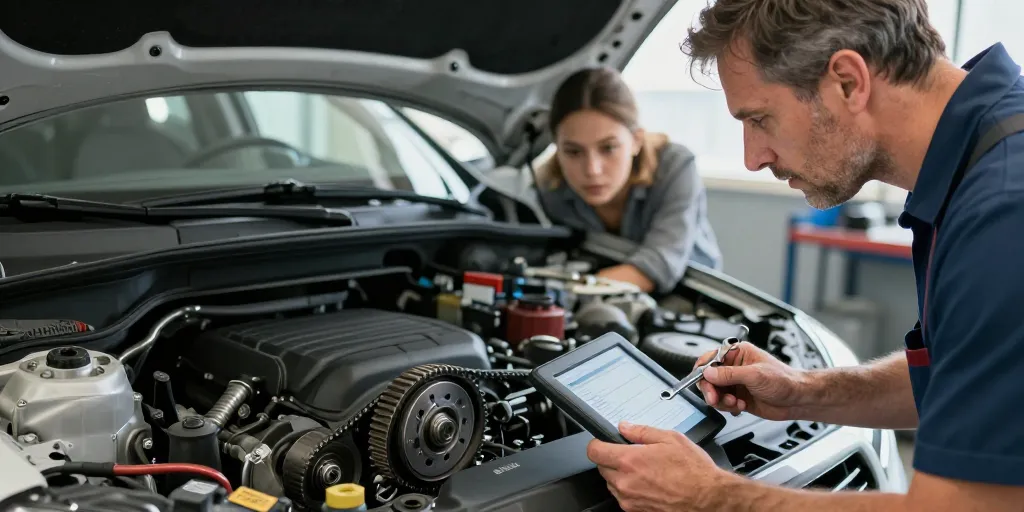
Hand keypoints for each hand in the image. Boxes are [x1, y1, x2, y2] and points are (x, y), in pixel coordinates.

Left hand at [586, 422, 733, 511]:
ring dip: (621, 476)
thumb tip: (625, 427)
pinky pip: (624, 498)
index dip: (598, 444)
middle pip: (602, 468)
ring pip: (612, 484)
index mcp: (630, 461)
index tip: (604, 442)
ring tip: (644, 471)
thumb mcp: (671, 439)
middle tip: (631, 455)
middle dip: (612, 459)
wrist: (709, 500)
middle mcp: (625, 483)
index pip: (594, 451)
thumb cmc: (694, 472)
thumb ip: (642, 432)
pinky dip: (630, 490)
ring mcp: (630, 500)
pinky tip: (649, 484)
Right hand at [694, 341, 808, 420]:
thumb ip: (729, 374)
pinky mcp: (738, 397)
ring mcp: (736, 383)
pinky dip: (728, 407)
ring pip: (714, 392)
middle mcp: (734, 367)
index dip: (703, 370)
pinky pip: (723, 403)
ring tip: (734, 403)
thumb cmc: (784, 381)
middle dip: (711, 389)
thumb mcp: (754, 375)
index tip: (702, 381)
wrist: (798, 400)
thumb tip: (708, 372)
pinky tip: (740, 406)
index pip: (711, 359)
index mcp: (738, 354)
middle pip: (709, 378)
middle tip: (715, 398)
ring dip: (721, 400)